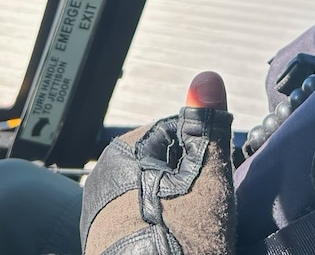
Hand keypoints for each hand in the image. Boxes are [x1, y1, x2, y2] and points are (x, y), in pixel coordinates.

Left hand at [81, 72, 235, 254]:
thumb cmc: (182, 240)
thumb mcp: (206, 176)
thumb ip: (206, 126)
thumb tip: (207, 77)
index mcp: (121, 154)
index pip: (176, 133)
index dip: (203, 154)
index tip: (215, 180)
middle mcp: (102, 182)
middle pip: (164, 168)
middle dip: (188, 184)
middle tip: (206, 212)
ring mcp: (99, 219)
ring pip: (154, 199)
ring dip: (176, 211)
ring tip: (193, 234)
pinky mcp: (104, 248)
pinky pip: (141, 228)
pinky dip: (161, 234)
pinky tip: (176, 247)